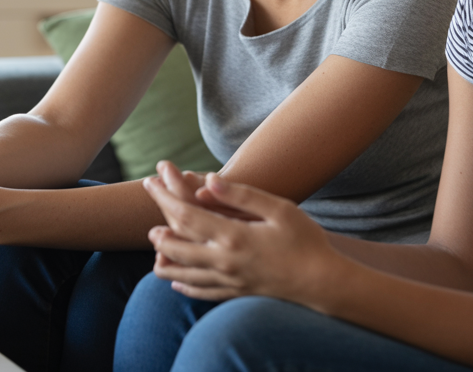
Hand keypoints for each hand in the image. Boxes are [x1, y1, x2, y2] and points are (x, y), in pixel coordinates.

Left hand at [142, 168, 340, 302]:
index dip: (164, 197)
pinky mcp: (236, 293)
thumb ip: (242, 195)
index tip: (151, 183)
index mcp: (233, 236)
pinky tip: (176, 280)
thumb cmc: (306, 241)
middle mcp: (225, 261)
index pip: (185, 215)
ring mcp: (229, 281)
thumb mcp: (279, 209)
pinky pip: (201, 292)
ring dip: (165, 258)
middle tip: (149, 216)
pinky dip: (184, 284)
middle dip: (157, 230)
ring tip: (156, 245)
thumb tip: (208, 180)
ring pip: (183, 273)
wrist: (323, 283)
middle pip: (176, 246)